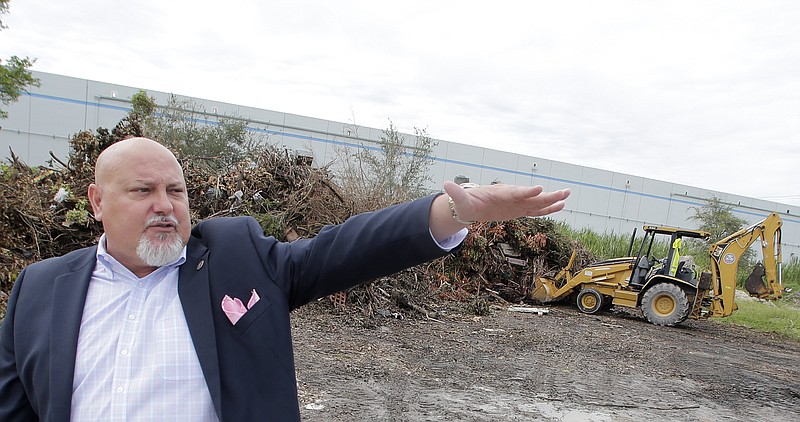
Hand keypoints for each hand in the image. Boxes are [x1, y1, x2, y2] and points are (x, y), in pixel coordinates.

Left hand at [444, 181, 569, 222]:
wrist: (470, 204)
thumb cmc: (466, 202)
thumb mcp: (460, 200)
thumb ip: (456, 193)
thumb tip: (445, 184)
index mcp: (501, 194)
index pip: (516, 192)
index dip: (526, 192)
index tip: (538, 189)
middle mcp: (512, 196)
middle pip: (532, 196)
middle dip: (547, 195)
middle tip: (563, 192)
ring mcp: (517, 203)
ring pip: (537, 202)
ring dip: (552, 200)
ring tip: (567, 195)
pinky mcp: (519, 209)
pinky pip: (535, 210)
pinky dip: (547, 209)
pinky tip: (560, 207)